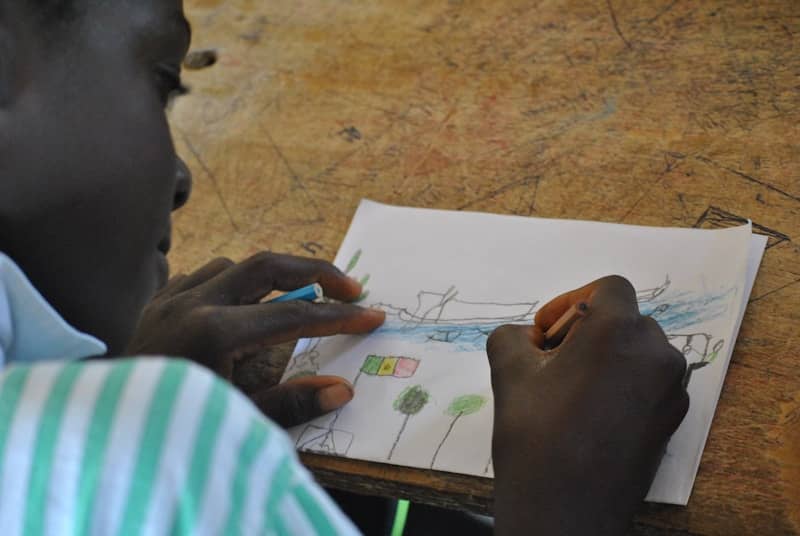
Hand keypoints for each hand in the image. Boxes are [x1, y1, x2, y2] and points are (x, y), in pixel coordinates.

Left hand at [127, 252, 384, 426]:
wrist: (104, 430)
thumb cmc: (171, 429)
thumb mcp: (235, 422)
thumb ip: (290, 405)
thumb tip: (342, 389)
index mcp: (215, 334)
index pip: (294, 316)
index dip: (339, 316)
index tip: (372, 315)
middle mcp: (193, 303)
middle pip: (268, 266)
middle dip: (316, 271)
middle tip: (349, 288)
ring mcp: (171, 298)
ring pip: (234, 266)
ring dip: (272, 278)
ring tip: (299, 298)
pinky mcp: (157, 301)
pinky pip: (202, 275)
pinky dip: (233, 283)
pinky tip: (243, 303)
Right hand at [487, 275, 688, 534]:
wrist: (566, 512)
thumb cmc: (535, 437)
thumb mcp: (508, 374)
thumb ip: (511, 336)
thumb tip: (523, 337)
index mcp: (618, 331)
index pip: (609, 288)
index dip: (571, 301)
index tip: (545, 333)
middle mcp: (656, 353)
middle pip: (625, 319)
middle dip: (585, 331)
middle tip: (550, 359)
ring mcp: (671, 389)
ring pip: (640, 351)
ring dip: (606, 356)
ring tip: (569, 386)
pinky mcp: (674, 419)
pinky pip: (650, 382)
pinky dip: (623, 382)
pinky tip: (591, 411)